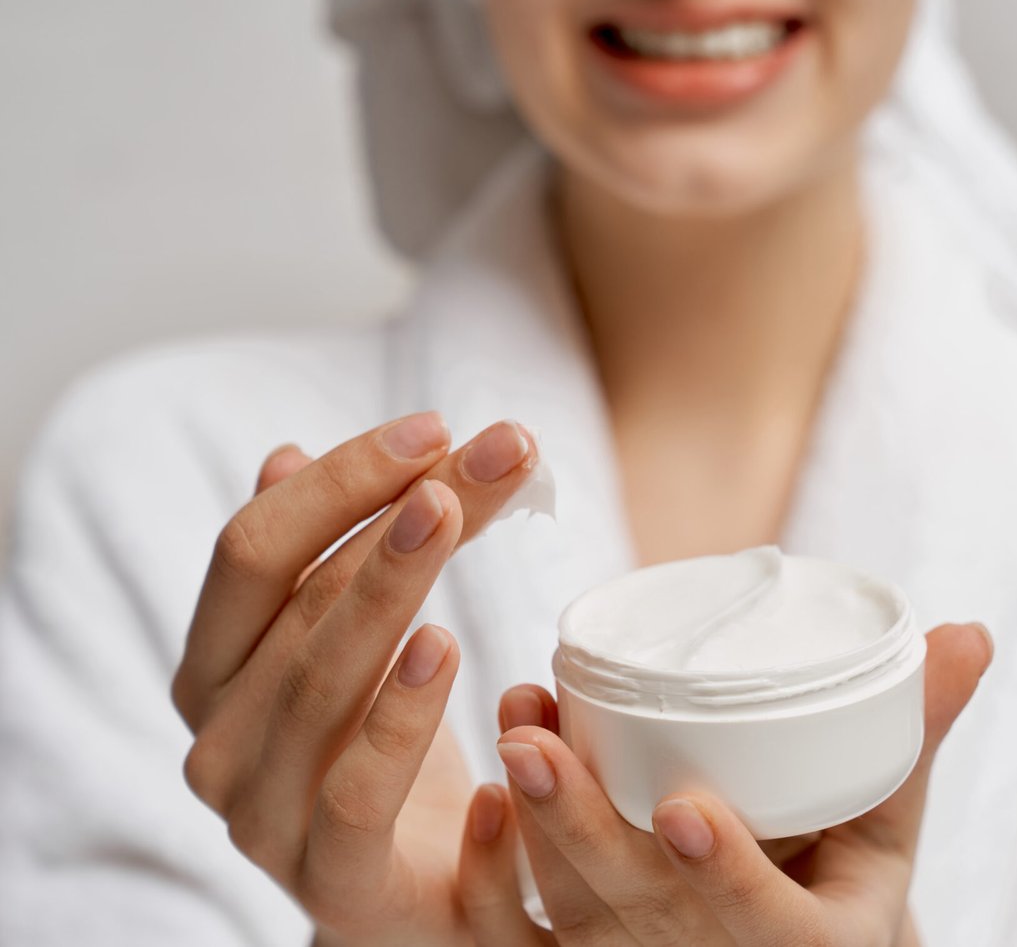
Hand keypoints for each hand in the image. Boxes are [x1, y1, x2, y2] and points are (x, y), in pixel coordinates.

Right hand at [171, 413, 540, 945]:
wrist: (416, 898)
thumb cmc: (385, 755)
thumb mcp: (355, 650)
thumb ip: (317, 561)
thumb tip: (284, 455)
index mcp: (213, 668)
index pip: (254, 550)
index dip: (341, 479)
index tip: (438, 426)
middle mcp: (218, 736)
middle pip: (302, 599)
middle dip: (404, 512)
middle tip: (494, 452)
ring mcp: (261, 815)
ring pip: (323, 681)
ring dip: (395, 584)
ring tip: (456, 511)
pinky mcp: (330, 881)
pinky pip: (355, 792)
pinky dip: (399, 718)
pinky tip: (444, 646)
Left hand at [456, 623, 992, 944]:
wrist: (801, 930)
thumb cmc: (848, 860)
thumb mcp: (891, 809)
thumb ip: (918, 728)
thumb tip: (971, 632)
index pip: (765, 929)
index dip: (725, 875)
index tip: (685, 810)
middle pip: (641, 915)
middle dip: (580, 829)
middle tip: (533, 742)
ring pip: (578, 914)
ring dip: (531, 825)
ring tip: (513, 730)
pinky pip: (536, 927)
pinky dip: (503, 864)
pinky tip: (486, 786)